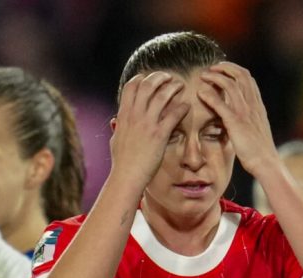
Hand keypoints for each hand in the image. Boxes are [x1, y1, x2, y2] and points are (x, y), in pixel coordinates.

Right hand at [110, 72, 189, 190]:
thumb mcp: (115, 140)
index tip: (149, 78)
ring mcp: (147, 124)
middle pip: (147, 85)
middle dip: (159, 77)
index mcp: (124, 115)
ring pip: (162, 95)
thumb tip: (115, 122)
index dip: (141, 79)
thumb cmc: (121, 162)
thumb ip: (117, 128)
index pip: (131, 87)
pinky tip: (187, 106)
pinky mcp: (159, 135)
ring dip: (173, 87)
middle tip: (168, 77)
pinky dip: (182, 107)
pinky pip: (174, 115)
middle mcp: (135, 116)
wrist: (127, 176)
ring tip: (180, 86)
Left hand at [198, 62, 278, 176]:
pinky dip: (209, 96)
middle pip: (240, 75)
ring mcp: (245, 112)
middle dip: (224, 68)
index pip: (248, 79)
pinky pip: (221, 104)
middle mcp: (253, 105)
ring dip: (214, 77)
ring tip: (203, 76)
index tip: (223, 70)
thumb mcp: (256, 130)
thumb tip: (239, 119)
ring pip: (230, 85)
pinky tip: (200, 93)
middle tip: (211, 68)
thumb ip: (249, 120)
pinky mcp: (235, 123)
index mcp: (258, 105)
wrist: (266, 162)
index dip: (235, 70)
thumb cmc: (260, 151)